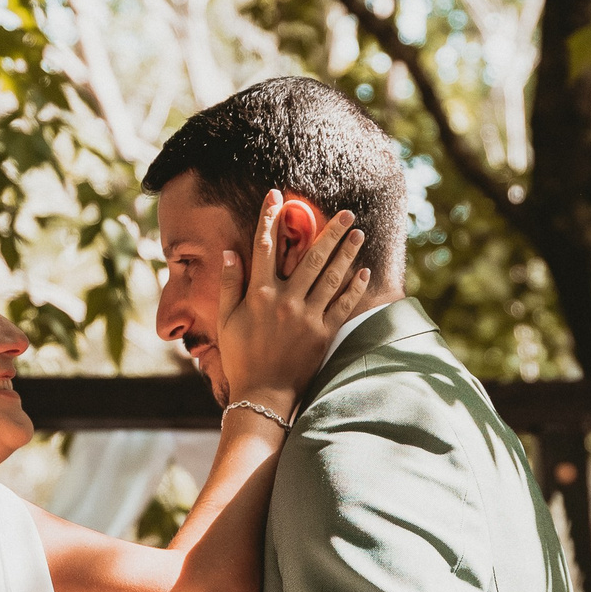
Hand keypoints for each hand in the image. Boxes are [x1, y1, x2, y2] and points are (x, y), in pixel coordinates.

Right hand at [212, 191, 370, 411]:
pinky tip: (364, 271)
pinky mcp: (324, 333)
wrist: (263, 395)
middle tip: (346, 212)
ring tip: (358, 233)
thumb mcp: (226, 321)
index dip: (269, 218)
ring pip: (332, 276)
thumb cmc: (241, 357)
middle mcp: (285, 300)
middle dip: (329, 231)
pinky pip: (343, 305)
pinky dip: (355, 287)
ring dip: (347, 252)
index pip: (264, 246)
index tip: (277, 196)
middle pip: (311, 256)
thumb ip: (229, 285)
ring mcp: (307, 316)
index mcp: (259, 294)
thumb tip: (230, 252)